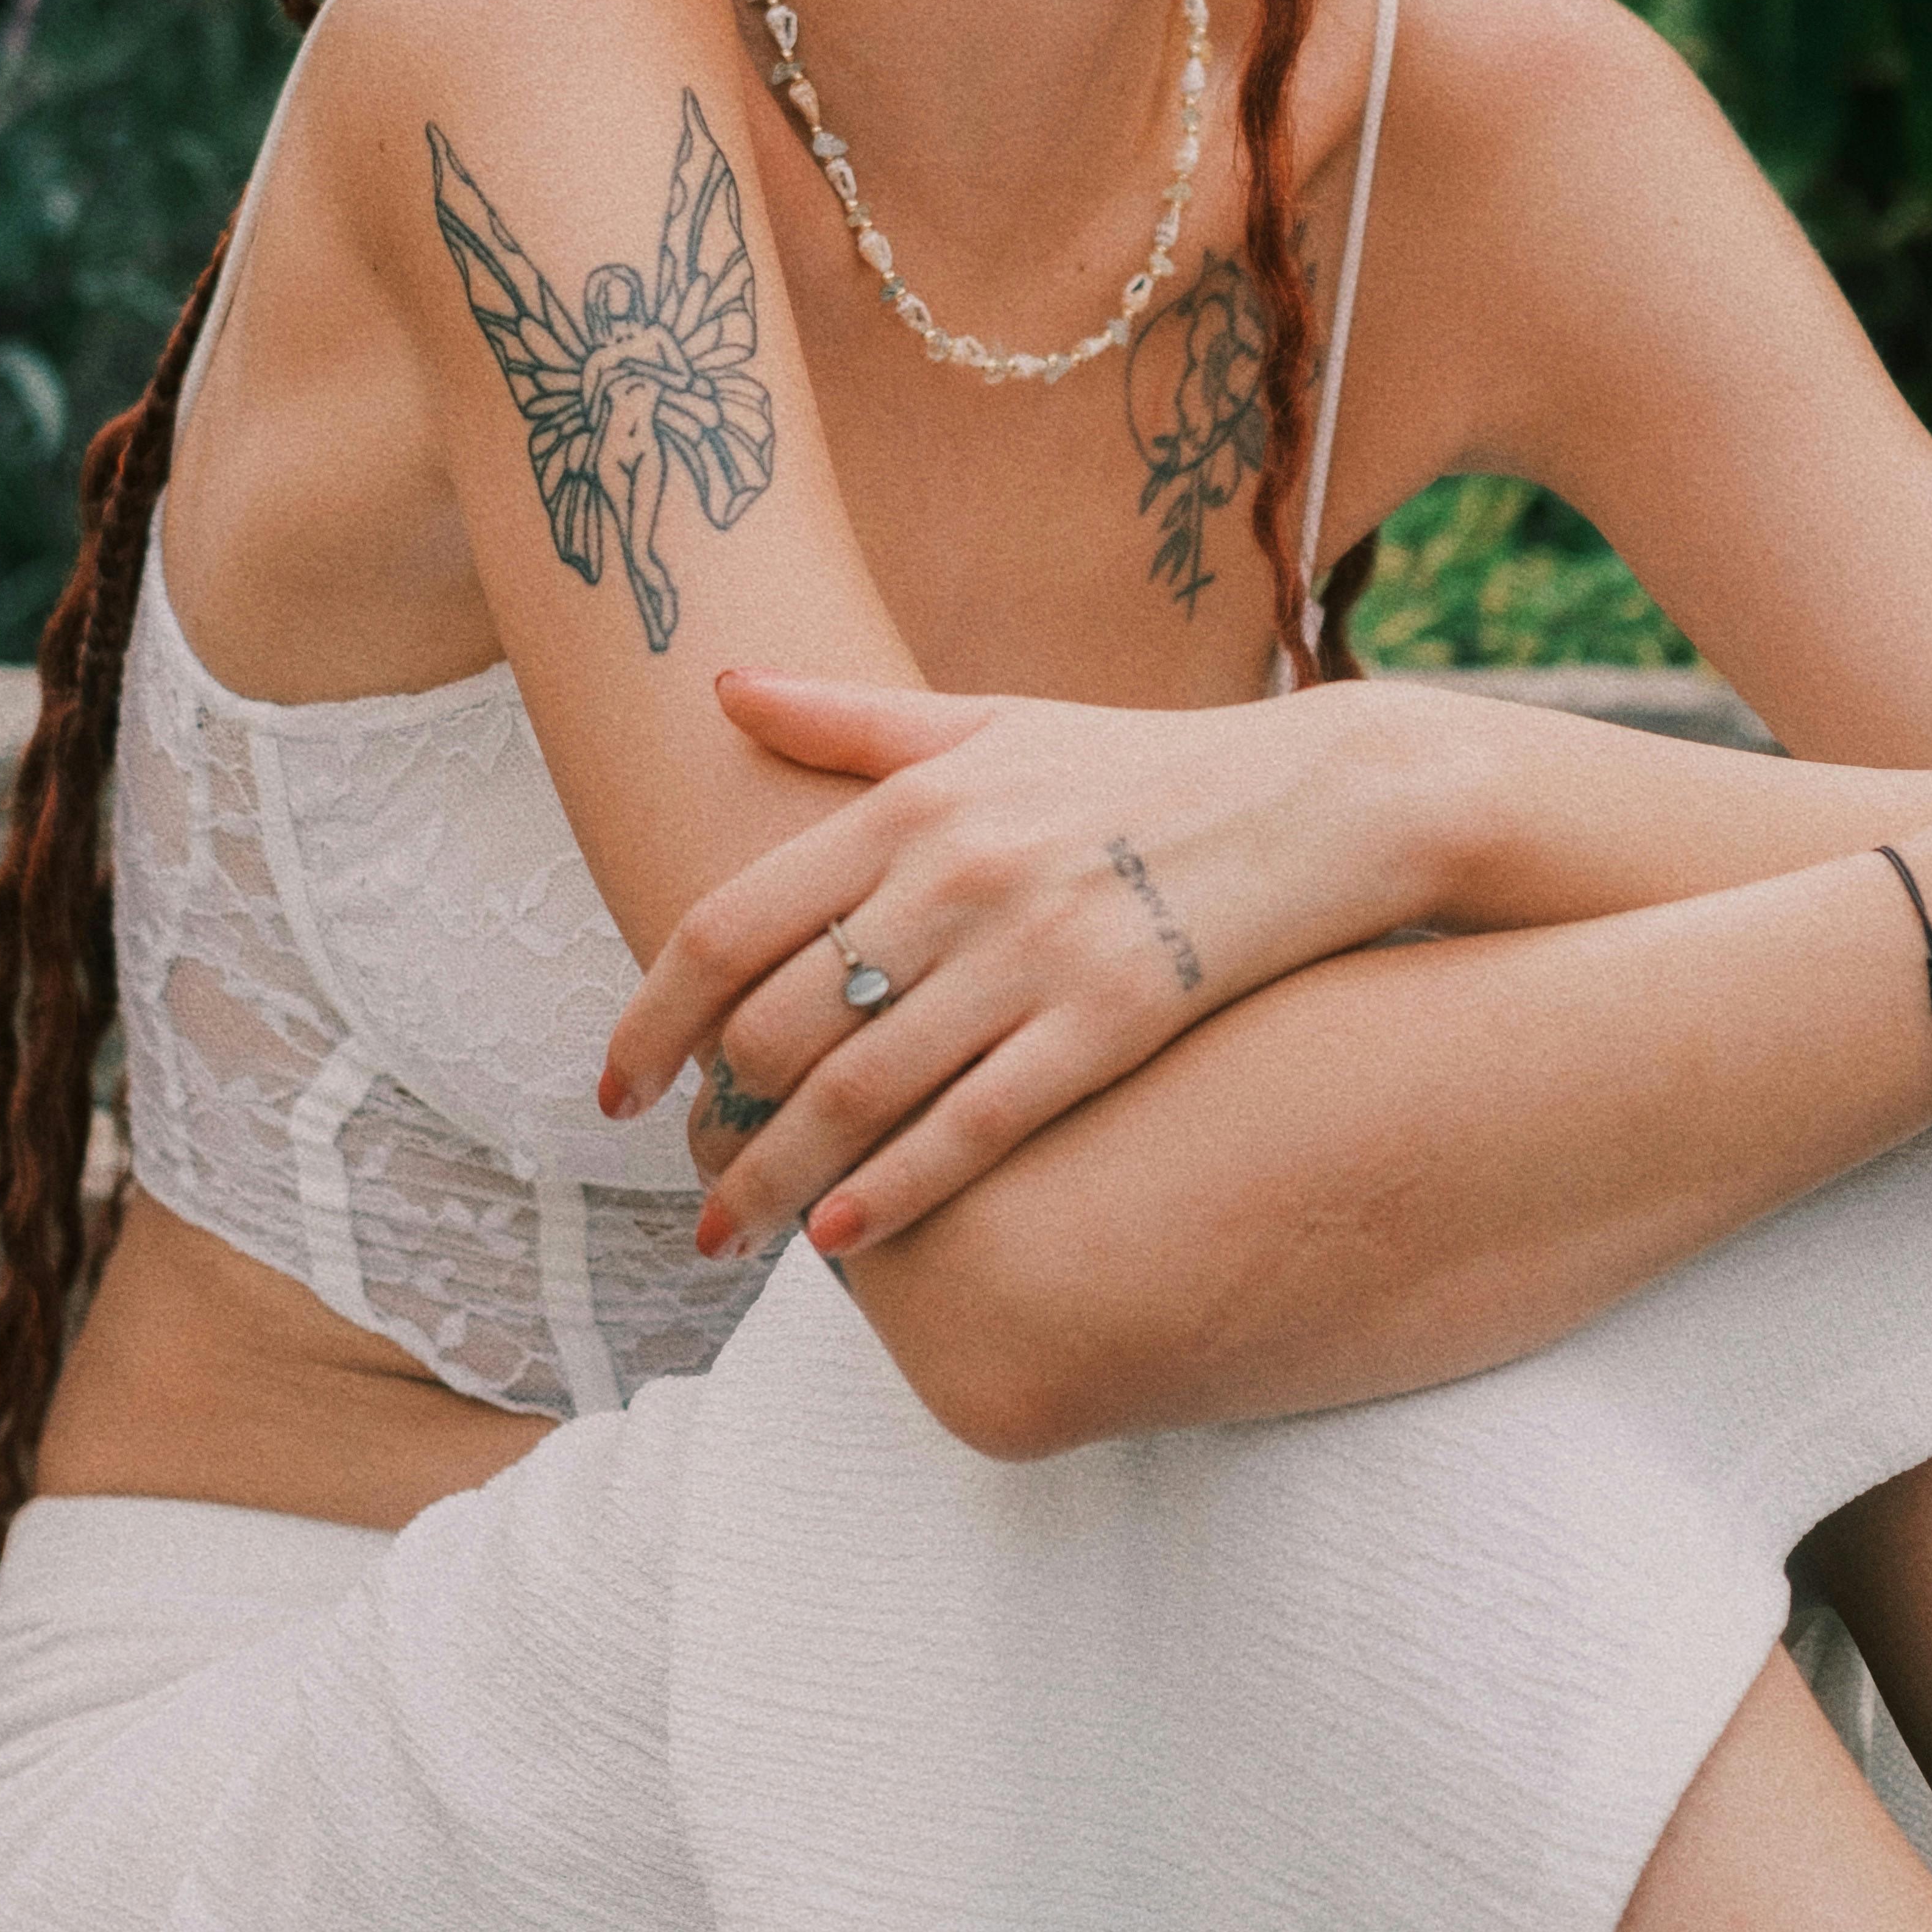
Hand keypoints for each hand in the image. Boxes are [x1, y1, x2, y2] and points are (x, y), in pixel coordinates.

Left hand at [601, 666, 1434, 1262]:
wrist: (1317, 797)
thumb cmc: (1140, 763)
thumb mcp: (989, 719)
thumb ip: (844, 719)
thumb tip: (720, 687)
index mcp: (913, 802)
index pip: (731, 923)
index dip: (652, 1015)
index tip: (614, 1086)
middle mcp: (958, 876)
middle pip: (781, 1023)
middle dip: (715, 1118)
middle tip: (688, 1172)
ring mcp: (1034, 954)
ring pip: (861, 1092)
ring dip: (778, 1178)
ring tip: (729, 1235)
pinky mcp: (1110, 1023)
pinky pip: (976, 1129)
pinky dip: (896, 1193)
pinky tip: (841, 1244)